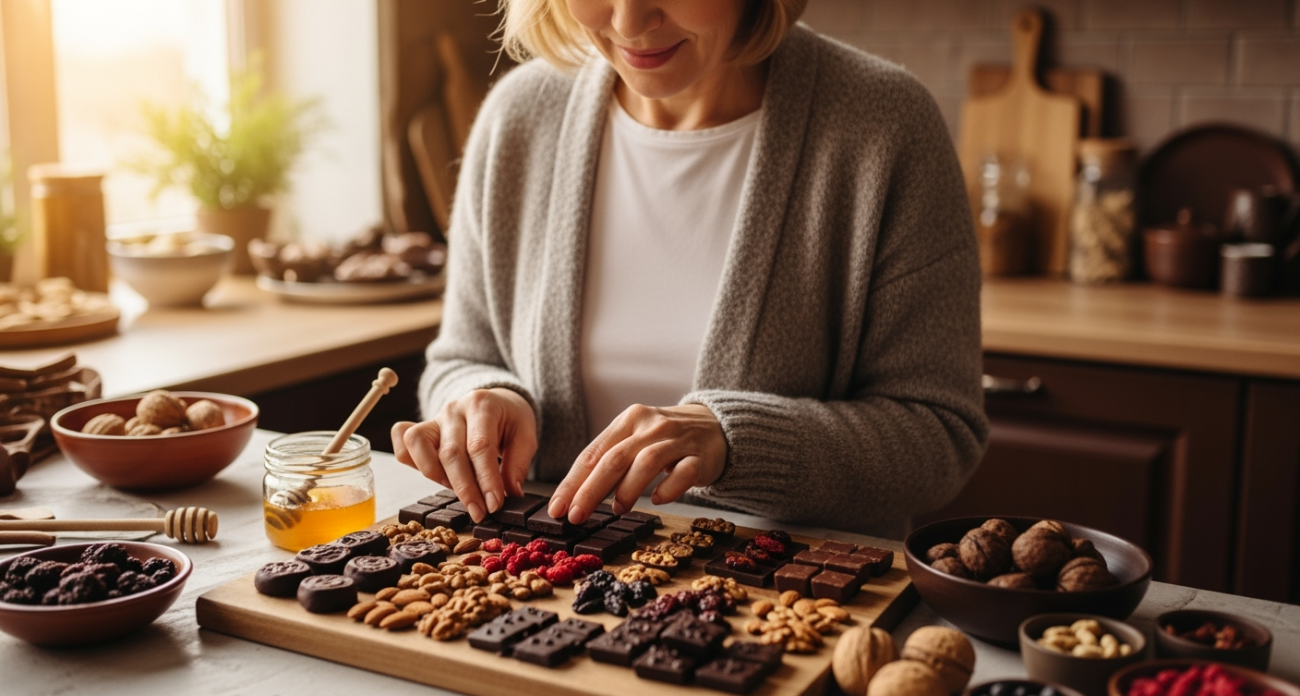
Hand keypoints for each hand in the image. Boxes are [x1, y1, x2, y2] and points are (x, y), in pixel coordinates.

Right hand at [391, 388, 537, 522]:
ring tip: (461, 493)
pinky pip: (404, 445)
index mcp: (482, 405)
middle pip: (451, 453)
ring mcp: (433, 419)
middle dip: (465, 489)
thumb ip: (518, 464)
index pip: (480, 446)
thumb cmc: (510, 421)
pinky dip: (413, 464)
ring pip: (419, 446)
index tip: (494, 505)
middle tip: (479, 513)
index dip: (486, 479)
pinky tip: (437, 478)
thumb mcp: (526, 435)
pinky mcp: (422, 430)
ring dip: (437, 477)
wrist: (496, 402)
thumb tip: (511, 494)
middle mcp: (453, 409)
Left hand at [547, 403, 726, 522]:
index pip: (593, 453)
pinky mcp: (701, 457)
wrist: (717, 426)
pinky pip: (683, 473)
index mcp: (629, 420)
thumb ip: (612, 461)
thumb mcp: (636, 439)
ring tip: (616, 510)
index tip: (556, 508)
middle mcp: (651, 426)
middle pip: (615, 458)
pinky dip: (668, 488)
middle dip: (590, 490)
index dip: (572, 482)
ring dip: (627, 490)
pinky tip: (656, 501)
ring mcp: (677, 440)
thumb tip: (579, 497)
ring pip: (647, 462)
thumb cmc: (666, 439)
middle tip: (575, 516)